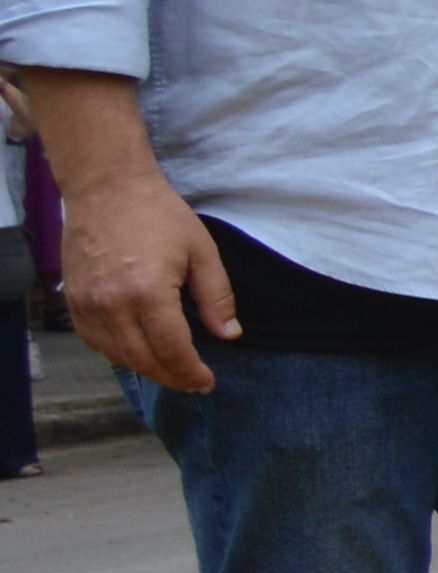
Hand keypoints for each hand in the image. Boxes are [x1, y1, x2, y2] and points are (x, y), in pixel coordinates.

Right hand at [60, 159, 233, 393]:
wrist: (106, 189)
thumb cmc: (158, 215)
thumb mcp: (202, 251)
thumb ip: (217, 297)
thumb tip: (229, 335)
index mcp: (148, 293)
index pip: (171, 350)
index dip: (191, 372)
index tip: (207, 382)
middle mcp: (112, 304)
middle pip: (142, 359)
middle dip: (171, 377)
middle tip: (192, 383)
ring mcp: (87, 303)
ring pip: (116, 355)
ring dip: (144, 369)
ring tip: (170, 371)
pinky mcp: (73, 299)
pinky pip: (93, 340)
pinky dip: (116, 353)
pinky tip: (137, 352)